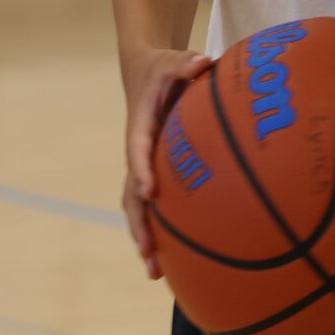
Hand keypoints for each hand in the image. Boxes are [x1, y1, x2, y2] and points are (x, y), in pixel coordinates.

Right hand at [122, 48, 211, 278]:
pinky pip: (154, 207)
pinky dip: (161, 231)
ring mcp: (143, 167)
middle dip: (140, 224)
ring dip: (145, 238)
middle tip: (148, 253)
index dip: (142, 170)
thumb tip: (203, 61)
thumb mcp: (172, 61)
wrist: (144, 74)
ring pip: (138, 208)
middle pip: (132, 194)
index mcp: (140, 126)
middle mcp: (137, 154)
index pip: (137, 150)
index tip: (149, 192)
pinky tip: (177, 261)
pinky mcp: (153, 174)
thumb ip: (185, 62)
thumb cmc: (163, 69)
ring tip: (155, 273)